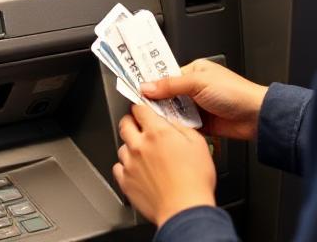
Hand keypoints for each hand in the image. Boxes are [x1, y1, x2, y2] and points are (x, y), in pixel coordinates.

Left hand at [113, 104, 216, 225]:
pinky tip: (137, 169)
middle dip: (131, 121)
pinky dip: (126, 166)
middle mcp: (140, 146)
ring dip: (130, 146)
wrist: (184, 210)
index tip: (143, 109)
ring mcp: (130, 164)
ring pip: (121, 147)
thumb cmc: (194, 181)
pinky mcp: (126, 182)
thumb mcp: (198, 144)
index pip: (140, 109)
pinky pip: (118, 167)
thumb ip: (182, 128)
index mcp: (157, 132)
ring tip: (143, 153)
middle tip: (138, 125)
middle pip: (124, 124)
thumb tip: (172, 123)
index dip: (142, 107)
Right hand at [142, 59, 268, 140]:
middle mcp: (194, 87)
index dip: (151, 82)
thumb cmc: (235, 93)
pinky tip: (169, 129)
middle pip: (167, 95)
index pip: (165, 75)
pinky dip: (177, 127)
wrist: (256, 117)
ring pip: (173, 111)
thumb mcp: (199, 83)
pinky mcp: (201, 123)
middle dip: (157, 102)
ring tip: (154, 119)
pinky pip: (182, 125)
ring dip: (167, 116)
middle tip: (142, 107)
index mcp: (194, 71)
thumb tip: (147, 86)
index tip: (135, 88)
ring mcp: (197, 106)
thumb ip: (171, 85)